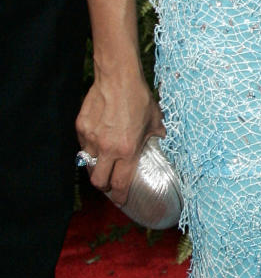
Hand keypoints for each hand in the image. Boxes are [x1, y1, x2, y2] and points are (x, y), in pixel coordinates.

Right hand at [76, 75, 165, 204]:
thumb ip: (157, 132)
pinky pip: (83, 146)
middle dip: (104, 187)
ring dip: (96, 167)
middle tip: (109, 183)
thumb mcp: (155, 118)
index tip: (121, 200)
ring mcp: (91, 139)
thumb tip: (162, 138)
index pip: (120, 183)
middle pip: (99, 182)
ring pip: (88, 164)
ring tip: (103, 161)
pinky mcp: (81, 128)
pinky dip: (89, 148)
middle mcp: (107, 149)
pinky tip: (98, 139)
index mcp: (127, 150)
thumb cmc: (138, 97)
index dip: (120, 196)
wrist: (118, 77)